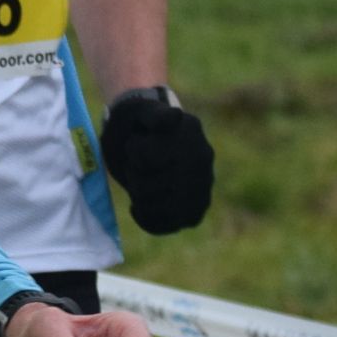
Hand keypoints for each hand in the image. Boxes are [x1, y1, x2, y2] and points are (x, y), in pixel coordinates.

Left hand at [100, 93, 213, 233]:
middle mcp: (203, 159)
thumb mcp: (138, 112)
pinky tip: (141, 204)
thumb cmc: (136, 124)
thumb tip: (175, 117)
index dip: (133, 151)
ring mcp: (203, 186)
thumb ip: (155, 116)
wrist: (142, 138)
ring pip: (159, 208)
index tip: (136, 141)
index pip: (144, 157)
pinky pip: (167, 225)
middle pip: (148, 187)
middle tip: (138, 163)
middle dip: (135, 176)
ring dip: (140, 197)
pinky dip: (147, 217)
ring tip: (142, 180)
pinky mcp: (195, 210)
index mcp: (190, 131)